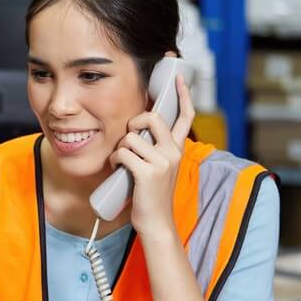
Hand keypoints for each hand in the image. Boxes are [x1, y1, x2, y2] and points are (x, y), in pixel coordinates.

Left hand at [109, 73, 194, 240]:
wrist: (156, 222)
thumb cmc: (151, 195)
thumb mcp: (158, 168)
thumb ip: (153, 148)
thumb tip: (135, 132)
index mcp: (177, 149)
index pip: (185, 116)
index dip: (182, 95)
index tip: (179, 78)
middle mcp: (173, 152)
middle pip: (153, 117)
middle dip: (135, 121)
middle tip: (130, 137)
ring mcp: (162, 162)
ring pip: (131, 138)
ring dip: (120, 148)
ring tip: (123, 163)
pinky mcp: (148, 173)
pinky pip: (123, 154)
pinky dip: (115, 160)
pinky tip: (119, 170)